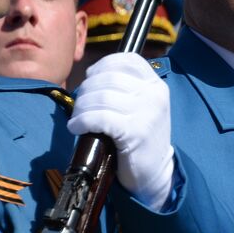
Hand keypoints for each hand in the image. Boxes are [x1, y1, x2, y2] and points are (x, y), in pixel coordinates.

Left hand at [68, 53, 174, 211]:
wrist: (154, 172)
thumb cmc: (139, 139)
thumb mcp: (142, 107)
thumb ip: (126, 89)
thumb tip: (91, 76)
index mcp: (156, 85)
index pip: (128, 60)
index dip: (103, 65)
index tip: (91, 78)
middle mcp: (154, 94)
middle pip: (109, 78)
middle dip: (86, 90)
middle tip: (80, 106)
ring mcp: (147, 112)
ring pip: (101, 97)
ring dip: (81, 108)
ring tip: (78, 119)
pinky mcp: (136, 132)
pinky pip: (99, 117)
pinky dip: (82, 121)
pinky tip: (77, 127)